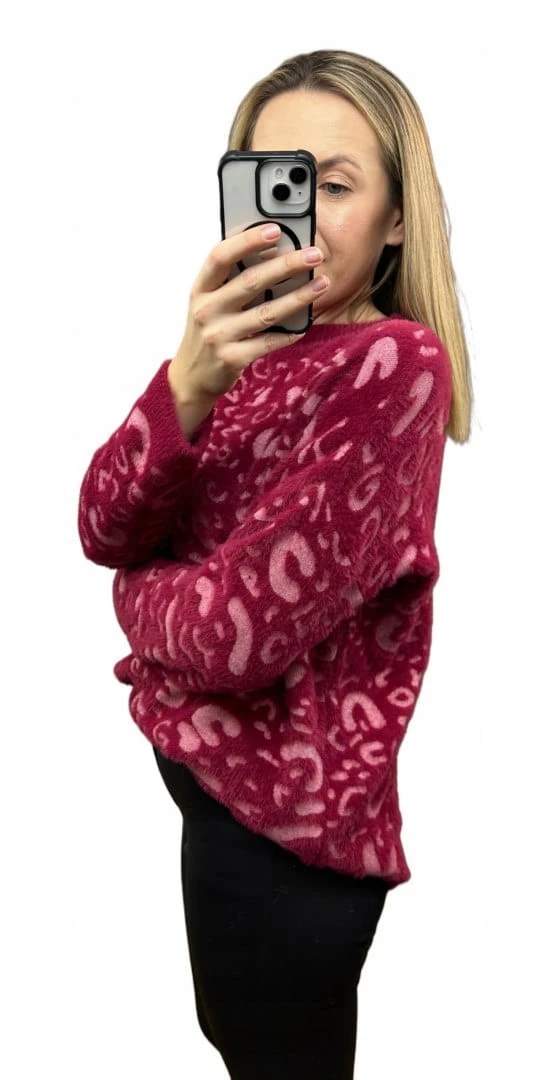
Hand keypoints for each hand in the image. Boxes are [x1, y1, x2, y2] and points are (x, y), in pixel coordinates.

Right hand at [168, 223, 328, 404]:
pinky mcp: (231, 358)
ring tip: (322, 284)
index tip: (275, 230)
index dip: (247, 241)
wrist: (191, 377)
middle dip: (287, 265)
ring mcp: (218, 335)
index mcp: (201, 288)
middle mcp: (206, 309)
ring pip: (266, 313)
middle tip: (314, 254)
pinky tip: (305, 324)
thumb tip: (273, 253)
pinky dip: (289, 333)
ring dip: (298, 297)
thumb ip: (231, 280)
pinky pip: (268, 342)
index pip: (221, 256)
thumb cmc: (208, 330)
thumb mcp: (209, 301)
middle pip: (250, 281)